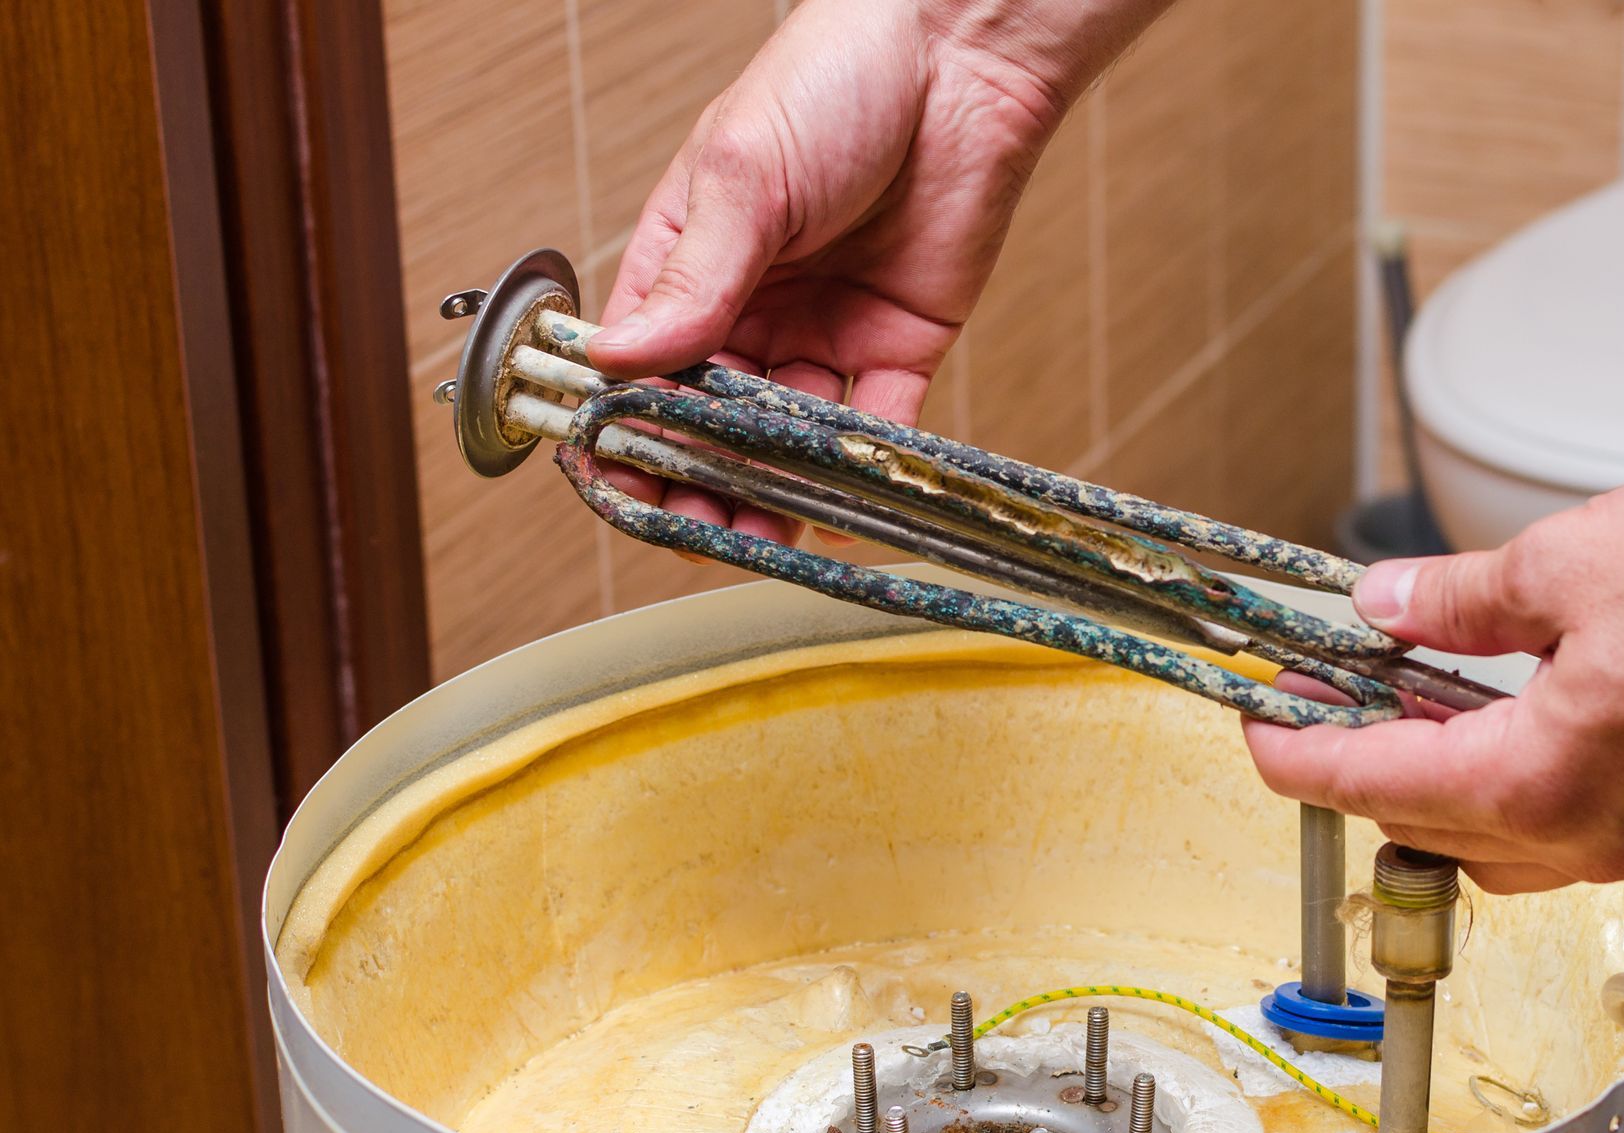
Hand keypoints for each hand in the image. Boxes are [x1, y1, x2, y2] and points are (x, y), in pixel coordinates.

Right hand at [586, 0, 1169, 546]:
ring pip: (780, 440)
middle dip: (691, 476)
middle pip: (706, 418)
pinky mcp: (897, 348)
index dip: (620, 424)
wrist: (963, 58)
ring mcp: (822, 331)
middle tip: (688, 524)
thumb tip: (620, 362)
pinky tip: (828, 512)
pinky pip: (871, 429)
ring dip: (764, 492)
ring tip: (750, 536)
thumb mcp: (742, 176)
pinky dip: (850, 476)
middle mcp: (749, 306)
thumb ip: (692, 278)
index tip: (612, 476)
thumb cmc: (836, 79)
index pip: (637, 363)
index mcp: (689, 259)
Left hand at [1243, 450, 1623, 893]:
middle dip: (1351, 769)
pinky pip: (1546, 831)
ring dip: (1422, 786)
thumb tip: (1384, 608)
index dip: (1295, 757)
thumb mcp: (1564, 563)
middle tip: (1311, 707)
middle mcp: (1581, 833)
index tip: (1256, 730)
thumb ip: (1453, 600)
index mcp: (1539, 780)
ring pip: (1482, 841)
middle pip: (1418, 825)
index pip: (1372, 786)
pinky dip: (1492, 787)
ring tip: (1390, 708)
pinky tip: (1482, 720)